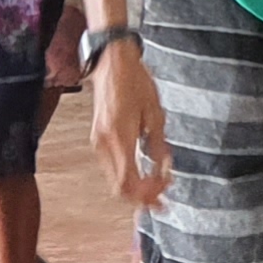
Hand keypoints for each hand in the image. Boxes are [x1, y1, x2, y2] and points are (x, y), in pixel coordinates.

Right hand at [87, 46, 173, 205]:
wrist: (113, 63)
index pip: (129, 183)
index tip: (164, 196)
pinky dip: (128, 174)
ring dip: (136, 187)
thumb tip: (163, 170)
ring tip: (158, 184)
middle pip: (119, 188)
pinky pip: (112, 167)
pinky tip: (144, 170)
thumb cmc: (136, 83)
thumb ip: (158, 146)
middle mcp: (104, 144)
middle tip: (163, 199)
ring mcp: (98, 142)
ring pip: (115, 180)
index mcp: (120, 138)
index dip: (147, 196)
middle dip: (142, 198)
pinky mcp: (97, 138)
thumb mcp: (155, 114)